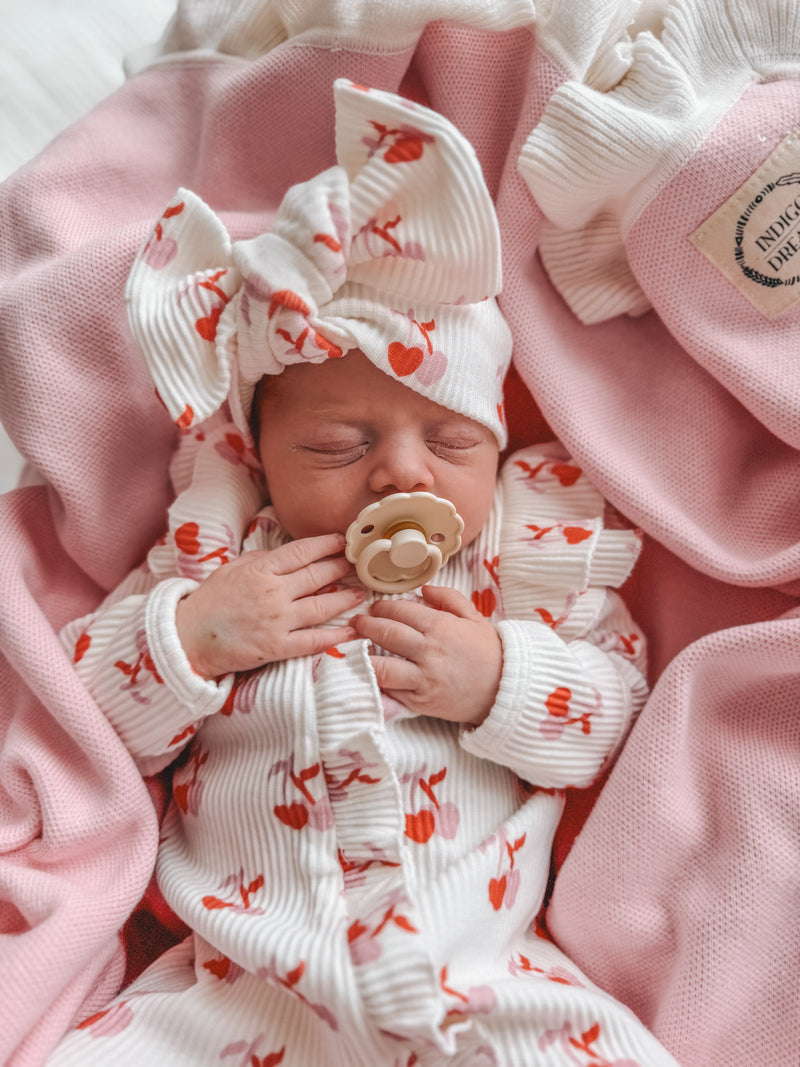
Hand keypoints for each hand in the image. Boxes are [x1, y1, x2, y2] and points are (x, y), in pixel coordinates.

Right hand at [176, 533, 363, 678]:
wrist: (187, 638)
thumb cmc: (208, 602)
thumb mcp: (231, 569)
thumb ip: (261, 559)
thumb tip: (287, 554)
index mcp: (261, 570)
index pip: (303, 551)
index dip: (326, 544)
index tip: (341, 540)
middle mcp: (274, 593)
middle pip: (318, 575)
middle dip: (341, 567)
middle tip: (357, 564)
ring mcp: (278, 621)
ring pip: (322, 606)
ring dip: (345, 598)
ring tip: (360, 593)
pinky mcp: (278, 647)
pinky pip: (314, 640)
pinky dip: (336, 635)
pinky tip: (352, 630)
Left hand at [353, 585, 501, 726]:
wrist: (505, 690)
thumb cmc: (489, 653)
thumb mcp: (474, 618)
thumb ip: (449, 598)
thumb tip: (423, 589)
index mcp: (441, 627)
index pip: (400, 611)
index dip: (382, 608)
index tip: (374, 608)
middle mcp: (429, 651)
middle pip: (386, 634)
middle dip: (366, 626)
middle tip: (357, 623)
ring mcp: (424, 678)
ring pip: (381, 666)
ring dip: (364, 656)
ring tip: (358, 648)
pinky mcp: (421, 701)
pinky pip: (391, 691)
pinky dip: (378, 681)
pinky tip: (371, 673)